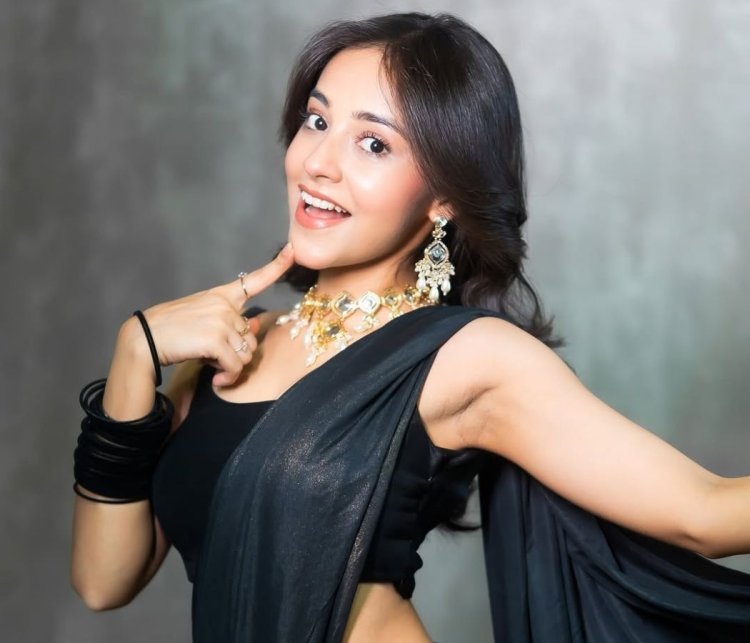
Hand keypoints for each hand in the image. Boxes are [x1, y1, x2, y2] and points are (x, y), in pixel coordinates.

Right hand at [132, 243, 293, 386]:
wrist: (145, 339)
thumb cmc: (173, 331)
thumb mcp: (203, 319)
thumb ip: (230, 322)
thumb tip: (256, 324)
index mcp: (221, 296)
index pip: (254, 279)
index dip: (276, 266)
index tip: (293, 250)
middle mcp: (225, 306)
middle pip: (251, 337)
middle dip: (236, 352)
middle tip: (214, 355)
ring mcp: (222, 321)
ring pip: (246, 354)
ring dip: (232, 366)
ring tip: (211, 362)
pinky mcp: (217, 340)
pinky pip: (236, 366)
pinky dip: (228, 377)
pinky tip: (215, 377)